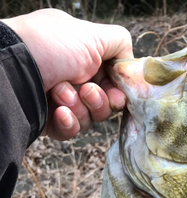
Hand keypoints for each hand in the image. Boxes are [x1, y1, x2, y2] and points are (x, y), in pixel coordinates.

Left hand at [3, 9, 132, 139]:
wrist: (11, 70)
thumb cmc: (49, 46)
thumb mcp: (91, 35)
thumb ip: (119, 43)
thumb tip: (131, 62)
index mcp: (84, 57)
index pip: (113, 82)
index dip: (118, 92)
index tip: (118, 94)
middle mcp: (74, 78)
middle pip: (106, 104)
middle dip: (98, 100)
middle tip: (85, 89)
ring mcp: (61, 101)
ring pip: (90, 119)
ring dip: (80, 107)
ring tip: (59, 92)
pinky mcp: (50, 121)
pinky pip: (71, 131)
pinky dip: (68, 122)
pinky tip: (58, 111)